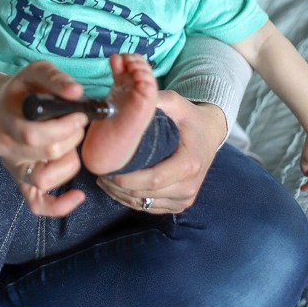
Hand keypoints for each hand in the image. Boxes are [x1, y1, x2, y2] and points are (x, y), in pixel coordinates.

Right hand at [0, 60, 88, 216]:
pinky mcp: (21, 182)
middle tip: (79, 124)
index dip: (65, 126)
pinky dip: (59, 206)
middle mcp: (5, 148)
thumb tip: (77, 92)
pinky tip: (78, 195)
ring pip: (45, 179)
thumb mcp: (36, 73)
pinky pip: (37, 204)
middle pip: (47, 154)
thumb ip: (56, 79)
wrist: (3, 106)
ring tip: (71, 144)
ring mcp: (12, 168)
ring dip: (69, 162)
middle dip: (72, 138)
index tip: (81, 114)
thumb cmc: (24, 89)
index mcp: (4, 120)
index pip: (34, 134)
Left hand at [96, 91, 226, 213]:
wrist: (209, 132)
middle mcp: (189, 185)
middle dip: (118, 186)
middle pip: (145, 194)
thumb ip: (154, 100)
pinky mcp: (180, 204)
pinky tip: (115, 187)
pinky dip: (130, 200)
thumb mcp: (175, 102)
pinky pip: (149, 207)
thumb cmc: (188, 116)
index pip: (154, 179)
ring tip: (103, 178)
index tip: (108, 168)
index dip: (128, 178)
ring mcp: (185, 198)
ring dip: (120, 195)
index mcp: (189, 163)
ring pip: (144, 204)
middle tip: (98, 172)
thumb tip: (129, 99)